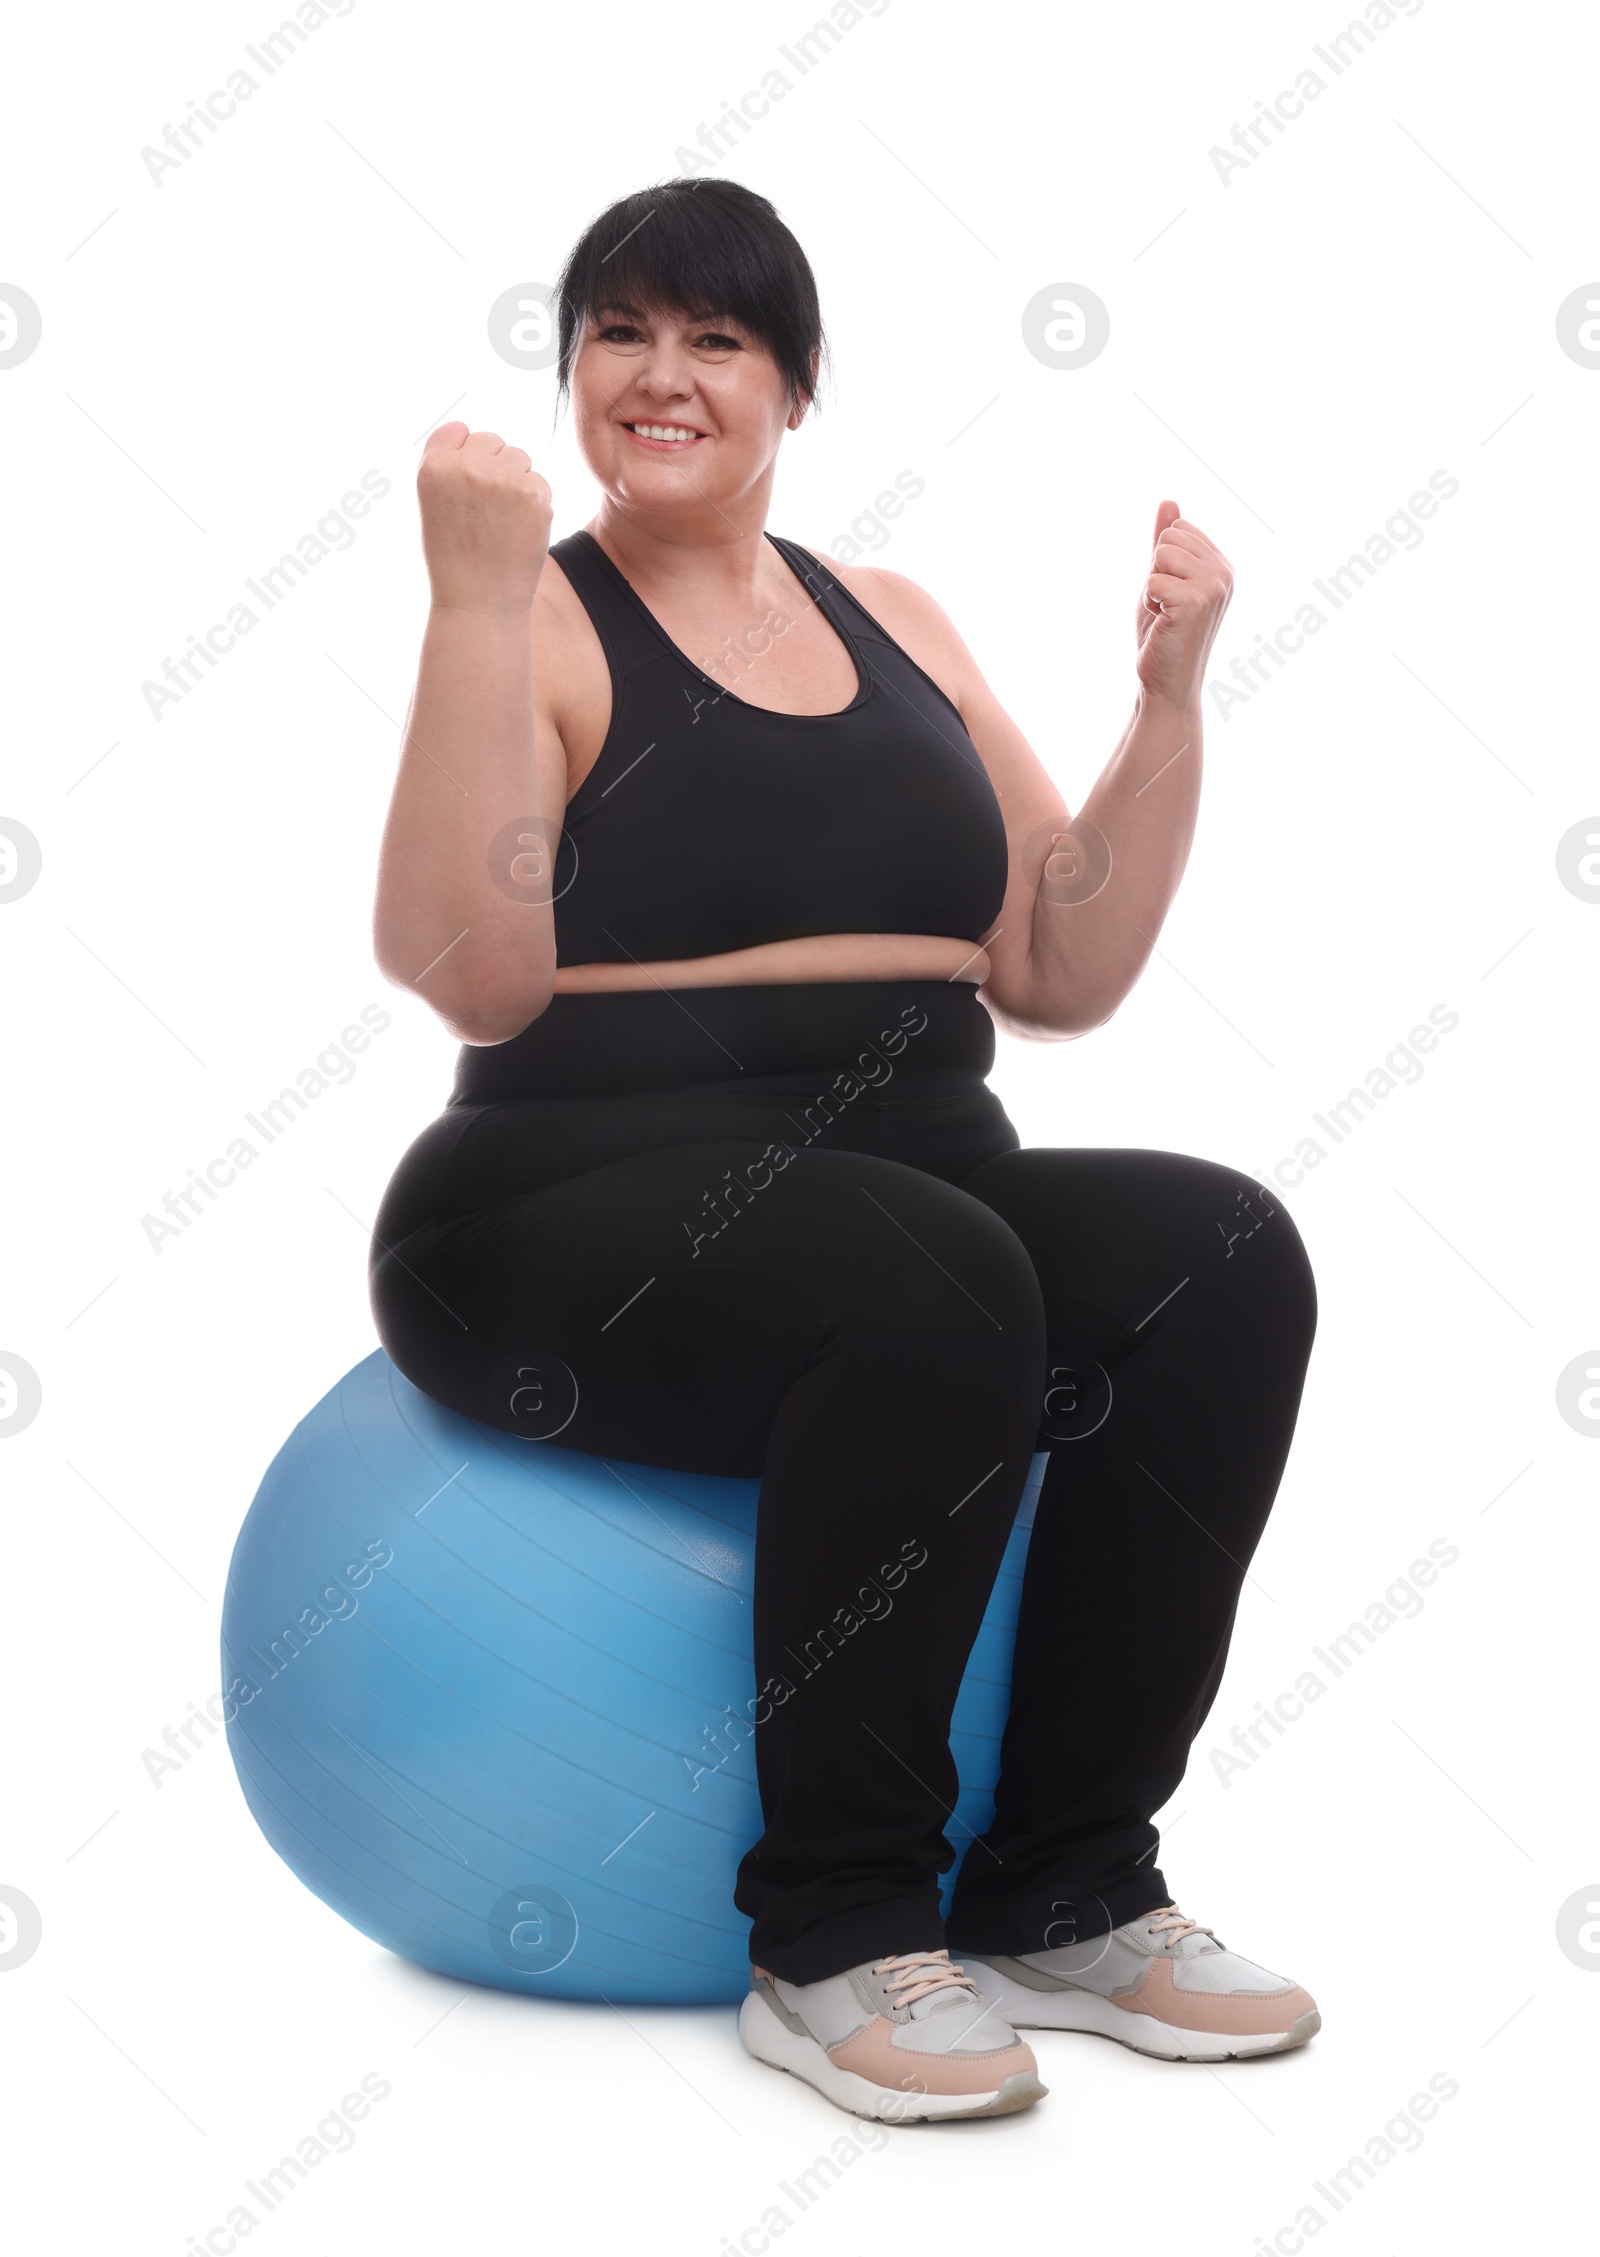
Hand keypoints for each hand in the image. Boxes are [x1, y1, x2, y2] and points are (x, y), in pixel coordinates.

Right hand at [417, 422, 552, 613]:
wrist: (479, 604)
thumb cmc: (455, 559)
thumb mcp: (434, 506)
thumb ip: (452, 467)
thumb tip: (480, 438)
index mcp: (433, 467)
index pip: (458, 431)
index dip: (465, 455)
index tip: (466, 486)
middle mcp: (466, 466)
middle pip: (492, 440)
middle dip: (494, 466)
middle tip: (488, 510)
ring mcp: (502, 478)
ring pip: (519, 457)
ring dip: (517, 481)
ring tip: (503, 521)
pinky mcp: (534, 494)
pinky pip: (540, 482)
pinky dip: (536, 503)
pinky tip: (520, 531)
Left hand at [1134, 500, 1232, 706]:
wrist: (1166, 682)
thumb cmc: (1164, 634)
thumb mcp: (1164, 580)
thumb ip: (1168, 543)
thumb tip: (1169, 502)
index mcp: (1221, 565)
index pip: (1178, 528)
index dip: (1162, 561)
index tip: (1171, 593)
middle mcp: (1224, 573)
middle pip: (1169, 536)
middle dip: (1156, 570)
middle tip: (1166, 605)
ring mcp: (1213, 587)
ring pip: (1161, 554)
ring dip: (1151, 587)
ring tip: (1165, 613)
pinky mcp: (1195, 602)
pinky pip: (1153, 580)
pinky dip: (1148, 603)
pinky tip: (1163, 623)